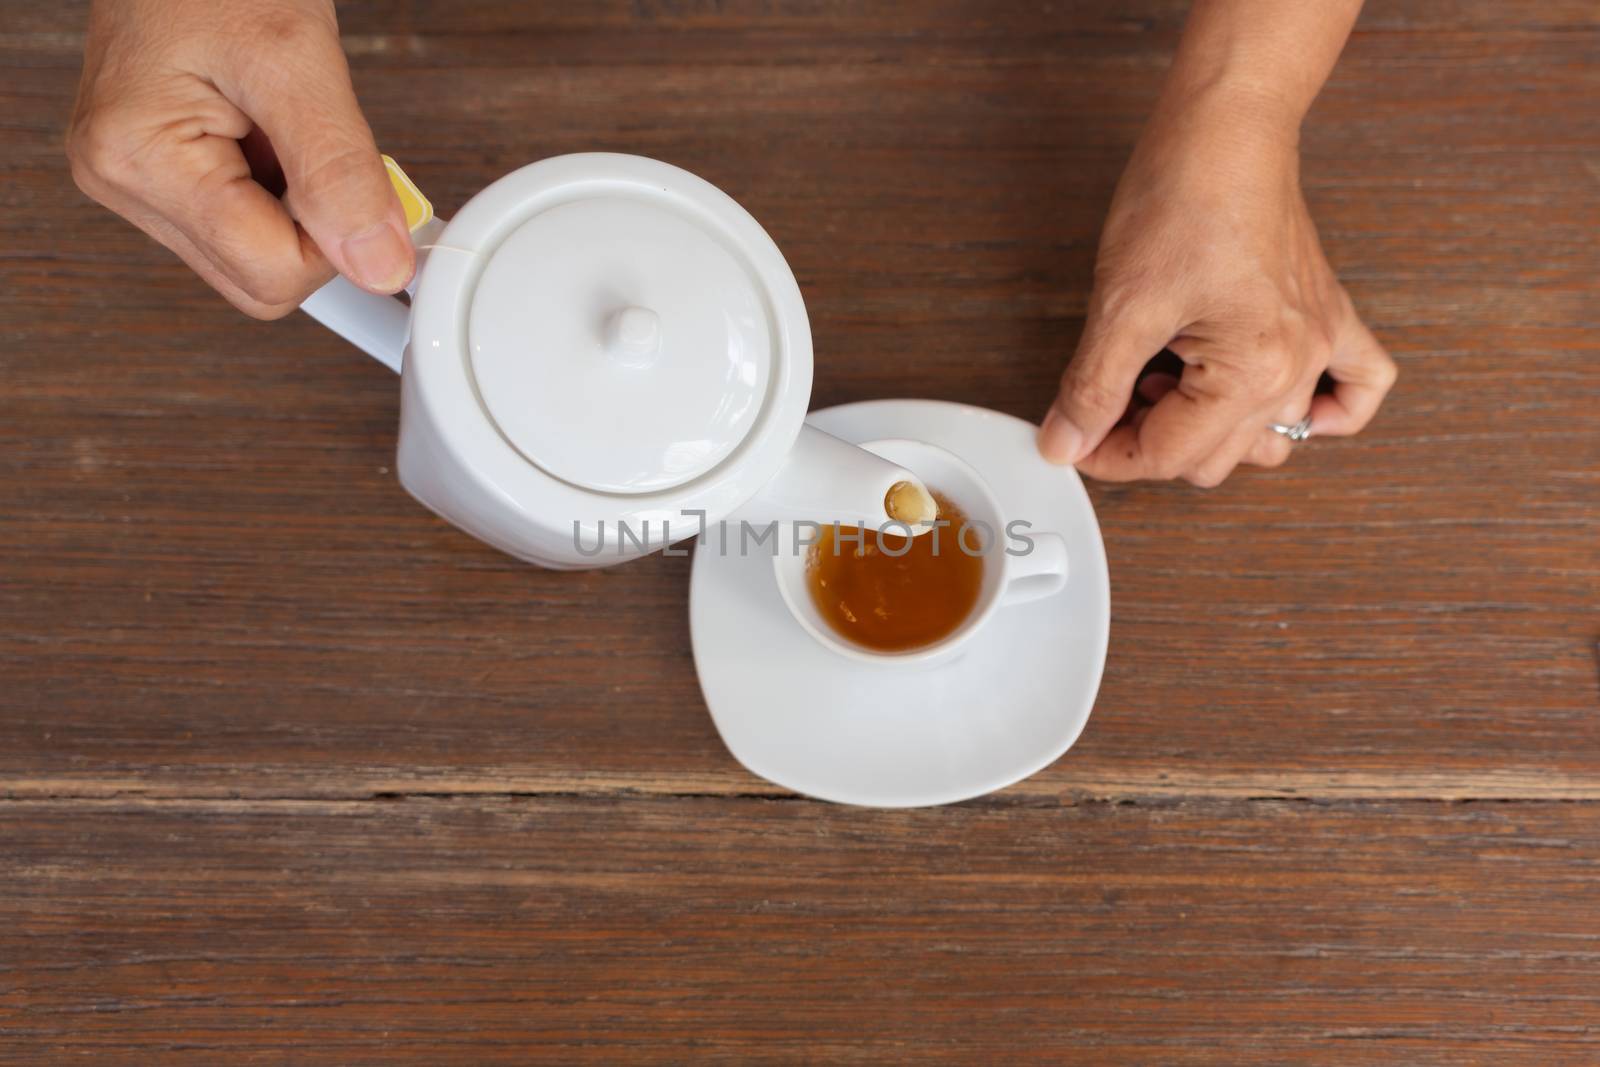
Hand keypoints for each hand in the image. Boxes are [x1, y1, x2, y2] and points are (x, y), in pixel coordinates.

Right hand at [67, 0, 412, 318]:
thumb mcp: (298, 60)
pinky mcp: (156, 172)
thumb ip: (341, 172)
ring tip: (283, 122)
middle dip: (313, 229)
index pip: (271, 274)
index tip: (365, 189)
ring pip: (253, 259)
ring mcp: (134, 180)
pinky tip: (268, 132)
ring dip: (295, 206)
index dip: (334, 240)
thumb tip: (381, 266)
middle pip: (258, 281)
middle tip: (321, 145)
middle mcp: (122, 181)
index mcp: (138, 160)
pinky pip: (242, 224)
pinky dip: (277, 190)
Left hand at [1039, 86, 1396, 484]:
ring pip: (1271, 437)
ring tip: (1165, 385)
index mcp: (1252, 372)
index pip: (1170, 456)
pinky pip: (1356, 389)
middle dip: (1150, 442)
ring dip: (1212, 431)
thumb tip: (1066, 441)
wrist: (1226, 126)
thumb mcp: (1121, 304)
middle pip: (1216, 457)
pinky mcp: (1326, 314)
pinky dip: (1325, 412)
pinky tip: (1275, 404)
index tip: (1071, 439)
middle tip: (1102, 405)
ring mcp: (1319, 341)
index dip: (1107, 455)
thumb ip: (1093, 386)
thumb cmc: (1183, 196)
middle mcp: (1297, 365)